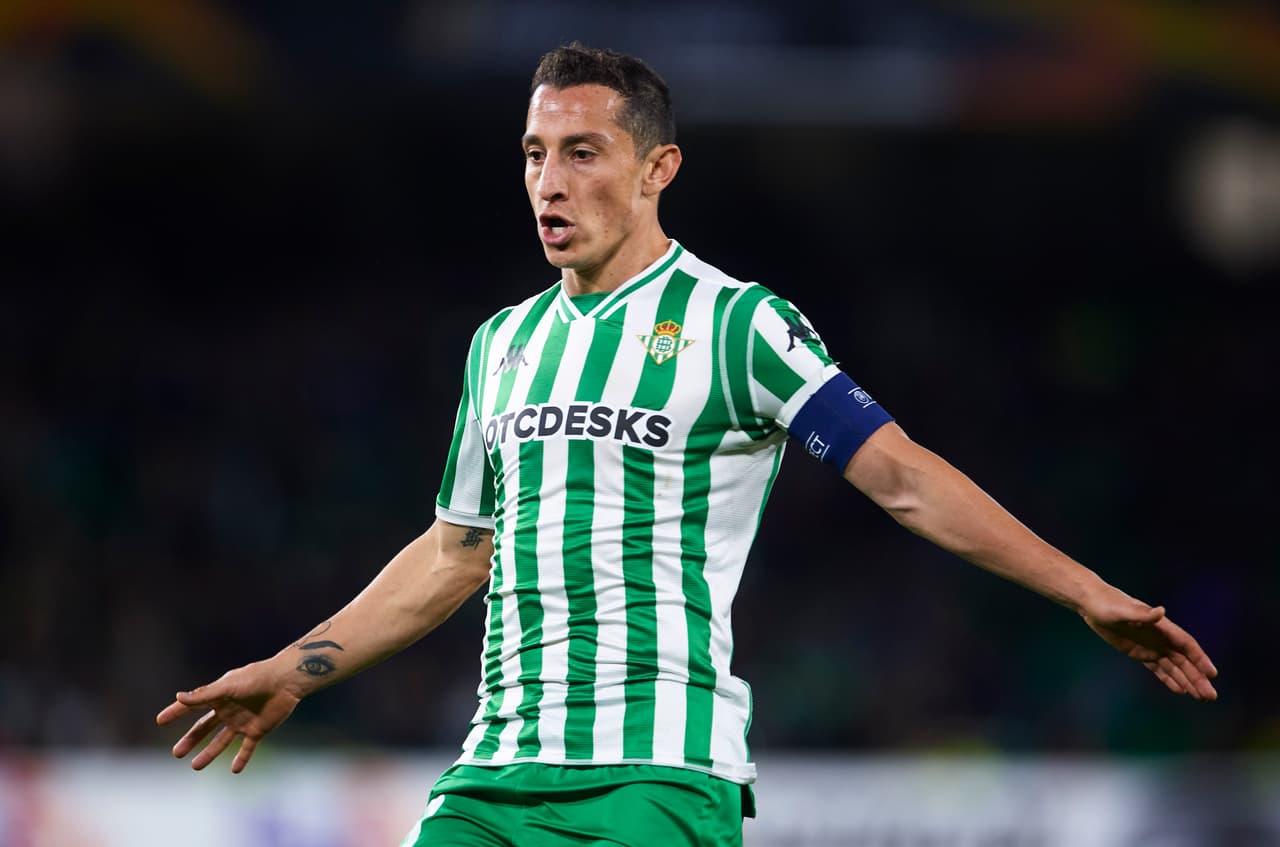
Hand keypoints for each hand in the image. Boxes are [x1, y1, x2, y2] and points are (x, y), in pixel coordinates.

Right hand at [156, 661, 301, 772]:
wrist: (287, 681)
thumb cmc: (257, 678)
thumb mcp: (229, 686)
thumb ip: (205, 695)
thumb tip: (179, 697)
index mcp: (220, 696)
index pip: (193, 706)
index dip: (177, 712)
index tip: (160, 720)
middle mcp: (229, 710)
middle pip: (205, 728)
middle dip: (191, 740)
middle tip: (176, 753)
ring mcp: (242, 722)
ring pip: (221, 741)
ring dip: (209, 753)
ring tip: (195, 766)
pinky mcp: (258, 730)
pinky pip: (247, 748)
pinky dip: (241, 759)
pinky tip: (234, 770)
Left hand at [1079, 591, 1218, 700]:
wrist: (1093, 604)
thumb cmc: (1108, 604)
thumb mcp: (1123, 610)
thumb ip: (1143, 614)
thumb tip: (1161, 611)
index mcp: (1162, 627)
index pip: (1186, 645)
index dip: (1200, 659)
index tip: (1212, 674)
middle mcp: (1161, 638)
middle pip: (1184, 661)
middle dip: (1198, 677)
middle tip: (1210, 696)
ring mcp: (1152, 646)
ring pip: (1174, 667)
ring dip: (1188, 681)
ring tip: (1201, 698)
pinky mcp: (1140, 653)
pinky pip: (1159, 669)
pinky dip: (1169, 680)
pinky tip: (1180, 691)